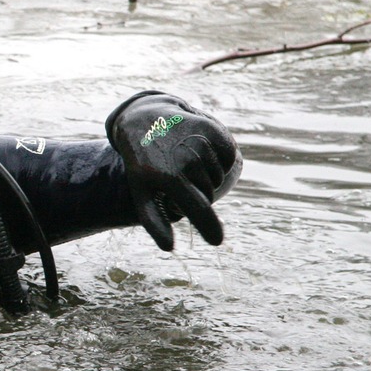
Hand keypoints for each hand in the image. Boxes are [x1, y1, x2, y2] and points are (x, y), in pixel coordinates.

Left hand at [106, 91, 241, 250]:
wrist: (145, 122)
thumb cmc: (143, 165)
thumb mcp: (141, 190)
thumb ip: (155, 220)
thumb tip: (169, 248)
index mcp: (169, 177)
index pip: (196, 208)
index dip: (209, 227)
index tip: (218, 241)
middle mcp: (188, 159)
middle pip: (209, 193)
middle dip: (197, 194)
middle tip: (176, 179)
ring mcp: (201, 142)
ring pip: (219, 177)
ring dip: (206, 176)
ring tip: (184, 163)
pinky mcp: (213, 129)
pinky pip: (228, 158)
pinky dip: (219, 161)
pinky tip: (199, 152)